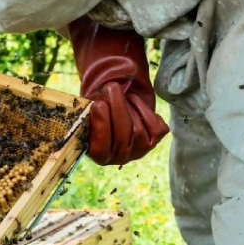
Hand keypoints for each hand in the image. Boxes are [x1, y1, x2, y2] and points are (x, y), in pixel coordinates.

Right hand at [67, 16, 168, 165]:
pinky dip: (144, 109)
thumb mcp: (88, 112)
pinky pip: (155, 126)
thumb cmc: (98, 111)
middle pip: (122, 135)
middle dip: (117, 107)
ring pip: (138, 130)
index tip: (98, 104)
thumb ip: (89, 112)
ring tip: (119, 93)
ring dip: (129, 106)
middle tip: (112, 86)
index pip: (100, 148)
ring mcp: (139, 151)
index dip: (101, 125)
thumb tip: (98, 104)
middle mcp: (119, 158)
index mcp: (99, 155)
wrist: (115, 110)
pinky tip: (133, 101)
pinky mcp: (154, 142)